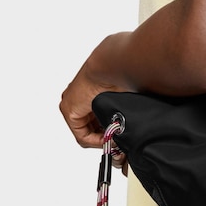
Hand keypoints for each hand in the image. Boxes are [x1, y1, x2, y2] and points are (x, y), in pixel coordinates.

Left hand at [59, 34, 129, 149]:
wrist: (112, 65)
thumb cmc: (121, 73)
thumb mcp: (122, 94)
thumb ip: (121, 108)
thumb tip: (136, 121)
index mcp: (89, 91)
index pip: (94, 119)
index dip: (107, 130)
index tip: (118, 134)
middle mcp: (77, 98)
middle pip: (89, 127)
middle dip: (104, 135)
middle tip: (116, 138)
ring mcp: (71, 104)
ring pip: (85, 133)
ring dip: (101, 139)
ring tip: (114, 138)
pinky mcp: (69, 111)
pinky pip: (81, 135)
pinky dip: (95, 140)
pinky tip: (107, 138)